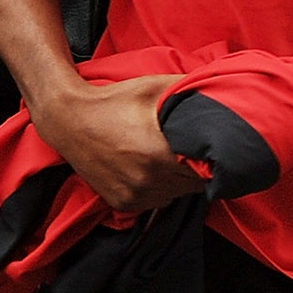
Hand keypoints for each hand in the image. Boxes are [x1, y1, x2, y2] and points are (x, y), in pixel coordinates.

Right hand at [31, 73, 203, 213]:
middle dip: (195, 167)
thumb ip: (192, 90)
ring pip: (176, 195)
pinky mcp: (123, 204)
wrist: (69, 119)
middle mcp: (148, 181)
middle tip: (186, 147)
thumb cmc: (114, 101)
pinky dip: (160, 188)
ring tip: (167, 156)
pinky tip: (151, 167)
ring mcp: (134, 196)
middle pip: (193, 184)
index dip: (211, 157)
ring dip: (178, 180)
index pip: (206, 169)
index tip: (209, 146)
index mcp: (160, 154)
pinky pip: (156, 201)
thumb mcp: (156, 88)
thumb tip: (223, 90)